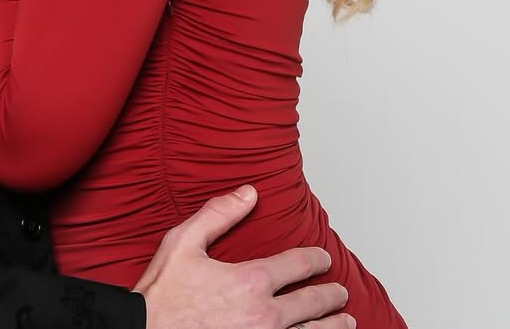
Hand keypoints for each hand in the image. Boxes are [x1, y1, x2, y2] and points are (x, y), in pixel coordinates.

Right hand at [134, 188, 354, 328]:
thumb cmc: (163, 294)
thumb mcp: (183, 242)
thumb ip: (218, 214)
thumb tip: (248, 193)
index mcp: (250, 280)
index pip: (297, 265)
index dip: (315, 259)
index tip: (323, 258)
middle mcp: (265, 315)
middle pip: (313, 304)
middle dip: (331, 296)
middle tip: (340, 293)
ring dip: (333, 328)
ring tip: (346, 323)